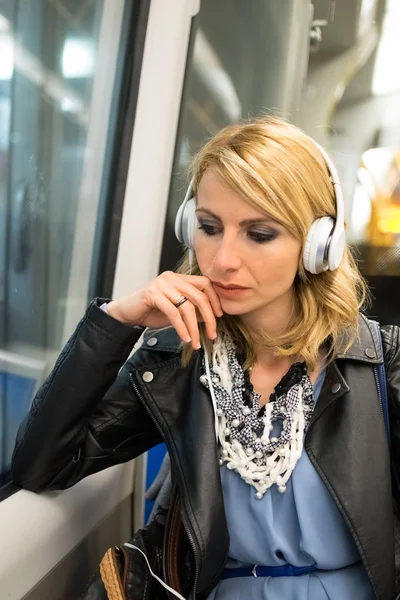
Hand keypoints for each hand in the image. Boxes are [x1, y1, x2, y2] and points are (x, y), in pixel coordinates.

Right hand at [107, 271, 222, 349]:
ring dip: (194, 328)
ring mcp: (161, 284)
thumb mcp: (176, 311)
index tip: (220, 316)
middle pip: (199, 296)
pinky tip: (185, 338)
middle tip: (212, 334)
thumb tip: (212, 317)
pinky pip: (173, 313)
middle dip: (209, 317)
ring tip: (195, 342)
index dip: (215, 299)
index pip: (205, 283)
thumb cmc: (150, 311)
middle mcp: (171, 278)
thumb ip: (192, 311)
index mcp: (179, 278)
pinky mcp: (152, 294)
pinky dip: (181, 327)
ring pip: (187, 307)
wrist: (126, 313)